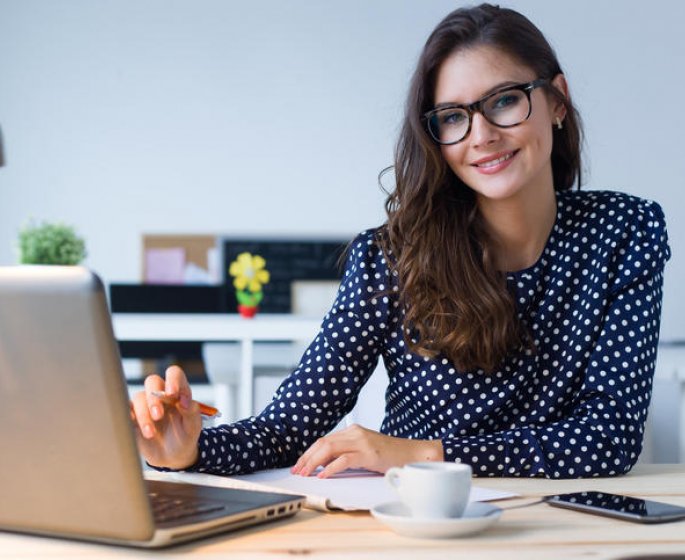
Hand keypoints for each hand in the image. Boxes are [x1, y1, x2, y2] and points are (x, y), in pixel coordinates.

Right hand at [130, 366, 201, 469]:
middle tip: (159, 416)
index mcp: (178, 392)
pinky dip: (128, 416)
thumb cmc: (185, 436)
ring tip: (151, 433)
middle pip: (152, 381)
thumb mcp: (193, 427)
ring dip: (144, 415)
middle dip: (154, 397)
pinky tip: (135, 427)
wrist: (172, 456)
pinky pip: (126, 409)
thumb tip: (185, 402)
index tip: (173, 393)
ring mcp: (146, 404)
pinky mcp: (133, 416)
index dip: (173, 380)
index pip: (174, 374)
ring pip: (139, 397)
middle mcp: (161, 394)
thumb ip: (192, 412)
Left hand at [290, 423, 443, 477]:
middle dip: (306, 458)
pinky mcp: (368, 453)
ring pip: (329, 449)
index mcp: (353, 431)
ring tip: (305, 474)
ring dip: (313, 463)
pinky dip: (330, 468)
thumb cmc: (390, 455)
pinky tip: (323, 475)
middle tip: (297, 471)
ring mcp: (361, 441)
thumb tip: (324, 464)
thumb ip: (347, 453)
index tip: (299, 464)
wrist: (413, 453)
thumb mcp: (365, 451)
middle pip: (323, 443)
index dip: (309, 452)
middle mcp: (355, 432)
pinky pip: (344, 460)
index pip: (324, 440)